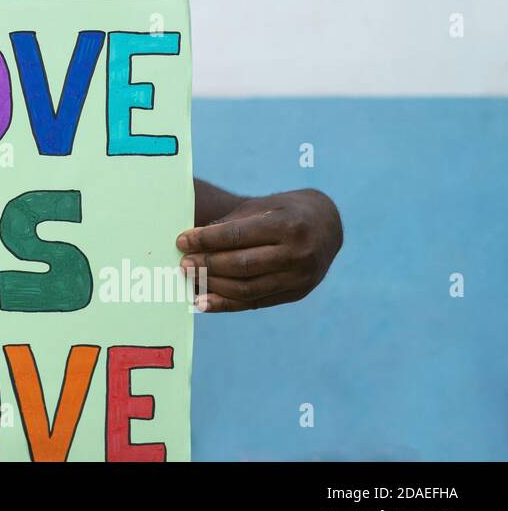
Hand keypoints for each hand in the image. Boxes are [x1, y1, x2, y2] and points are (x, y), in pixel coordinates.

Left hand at [176, 189, 341, 311]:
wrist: (327, 225)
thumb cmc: (284, 211)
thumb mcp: (261, 206)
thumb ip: (230, 223)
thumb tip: (193, 243)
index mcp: (288, 225)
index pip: (237, 236)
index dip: (206, 240)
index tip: (182, 241)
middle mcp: (298, 253)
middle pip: (241, 265)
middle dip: (207, 265)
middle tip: (183, 263)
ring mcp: (300, 277)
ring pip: (247, 288)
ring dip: (213, 286)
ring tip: (190, 278)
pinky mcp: (296, 293)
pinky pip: (255, 303)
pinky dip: (226, 304)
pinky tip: (203, 302)